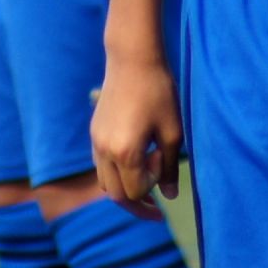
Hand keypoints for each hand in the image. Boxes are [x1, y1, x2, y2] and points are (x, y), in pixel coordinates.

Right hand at [92, 53, 183, 203]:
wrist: (133, 60)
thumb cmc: (159, 93)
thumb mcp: (173, 132)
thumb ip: (170, 168)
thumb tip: (170, 197)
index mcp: (125, 152)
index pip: (134, 191)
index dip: (152, 189)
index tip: (164, 167)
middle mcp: (104, 151)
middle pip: (116, 194)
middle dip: (137, 202)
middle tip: (157, 207)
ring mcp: (96, 142)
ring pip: (105, 182)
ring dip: (124, 188)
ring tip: (146, 186)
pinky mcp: (94, 132)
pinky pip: (101, 165)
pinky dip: (116, 173)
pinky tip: (134, 163)